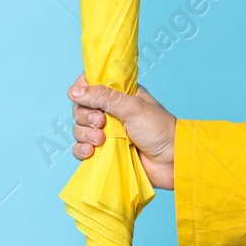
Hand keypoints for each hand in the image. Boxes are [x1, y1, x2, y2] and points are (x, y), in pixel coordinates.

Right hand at [68, 73, 176, 190]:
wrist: (172, 162)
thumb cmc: (159, 130)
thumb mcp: (132, 107)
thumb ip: (103, 97)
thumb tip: (73, 91)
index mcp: (119, 94)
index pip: (90, 84)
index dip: (82, 90)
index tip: (84, 98)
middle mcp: (111, 112)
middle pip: (81, 108)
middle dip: (86, 117)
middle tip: (102, 123)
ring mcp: (106, 133)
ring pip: (80, 128)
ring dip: (85, 134)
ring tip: (101, 140)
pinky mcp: (104, 152)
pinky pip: (81, 148)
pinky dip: (81, 150)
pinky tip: (91, 152)